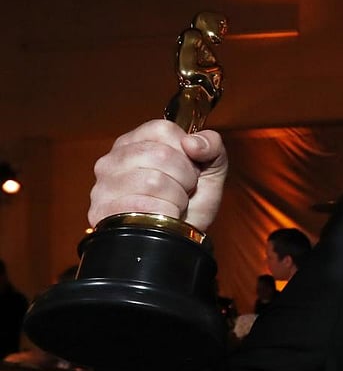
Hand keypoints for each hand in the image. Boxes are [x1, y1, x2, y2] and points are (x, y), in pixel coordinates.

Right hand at [88, 119, 227, 230]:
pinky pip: (145, 207)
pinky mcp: (102, 211)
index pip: (164, 129)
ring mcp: (104, 185)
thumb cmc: (192, 203)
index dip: (187, 152)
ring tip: (173, 204)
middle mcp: (113, 159)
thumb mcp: (211, 169)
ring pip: (154, 181)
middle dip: (185, 177)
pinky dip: (166, 215)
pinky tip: (163, 218)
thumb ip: (212, 145)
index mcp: (135, 141)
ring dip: (176, 198)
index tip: (190, 168)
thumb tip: (193, 143)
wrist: (179, 241)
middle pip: (161, 154)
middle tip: (183, 190)